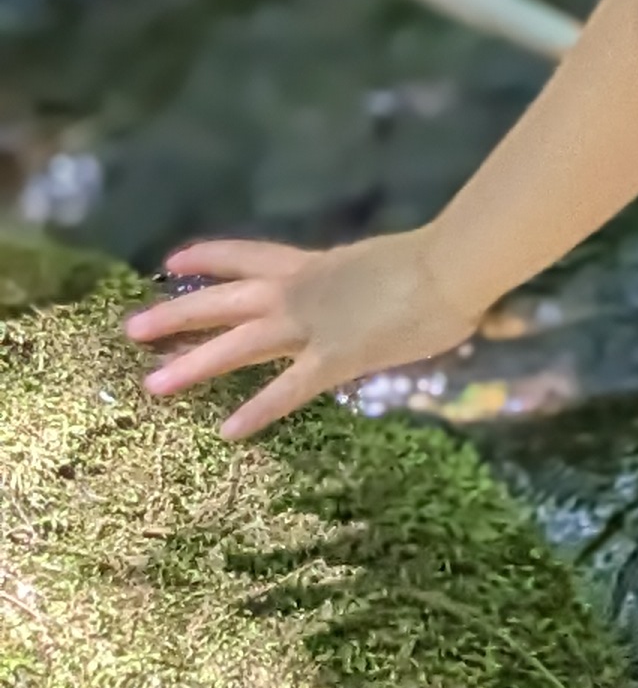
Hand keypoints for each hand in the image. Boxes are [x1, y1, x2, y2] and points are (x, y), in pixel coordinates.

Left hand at [126, 233, 481, 438]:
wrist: (454, 264)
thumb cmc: (441, 259)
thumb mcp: (391, 266)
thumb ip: (375, 284)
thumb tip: (389, 292)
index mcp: (317, 266)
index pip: (251, 257)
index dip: (211, 258)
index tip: (172, 260)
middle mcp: (301, 292)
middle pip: (226, 302)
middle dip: (177, 314)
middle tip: (132, 328)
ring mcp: (312, 326)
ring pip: (238, 344)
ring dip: (193, 364)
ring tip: (151, 385)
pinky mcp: (333, 358)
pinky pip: (287, 388)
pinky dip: (257, 409)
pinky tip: (229, 430)